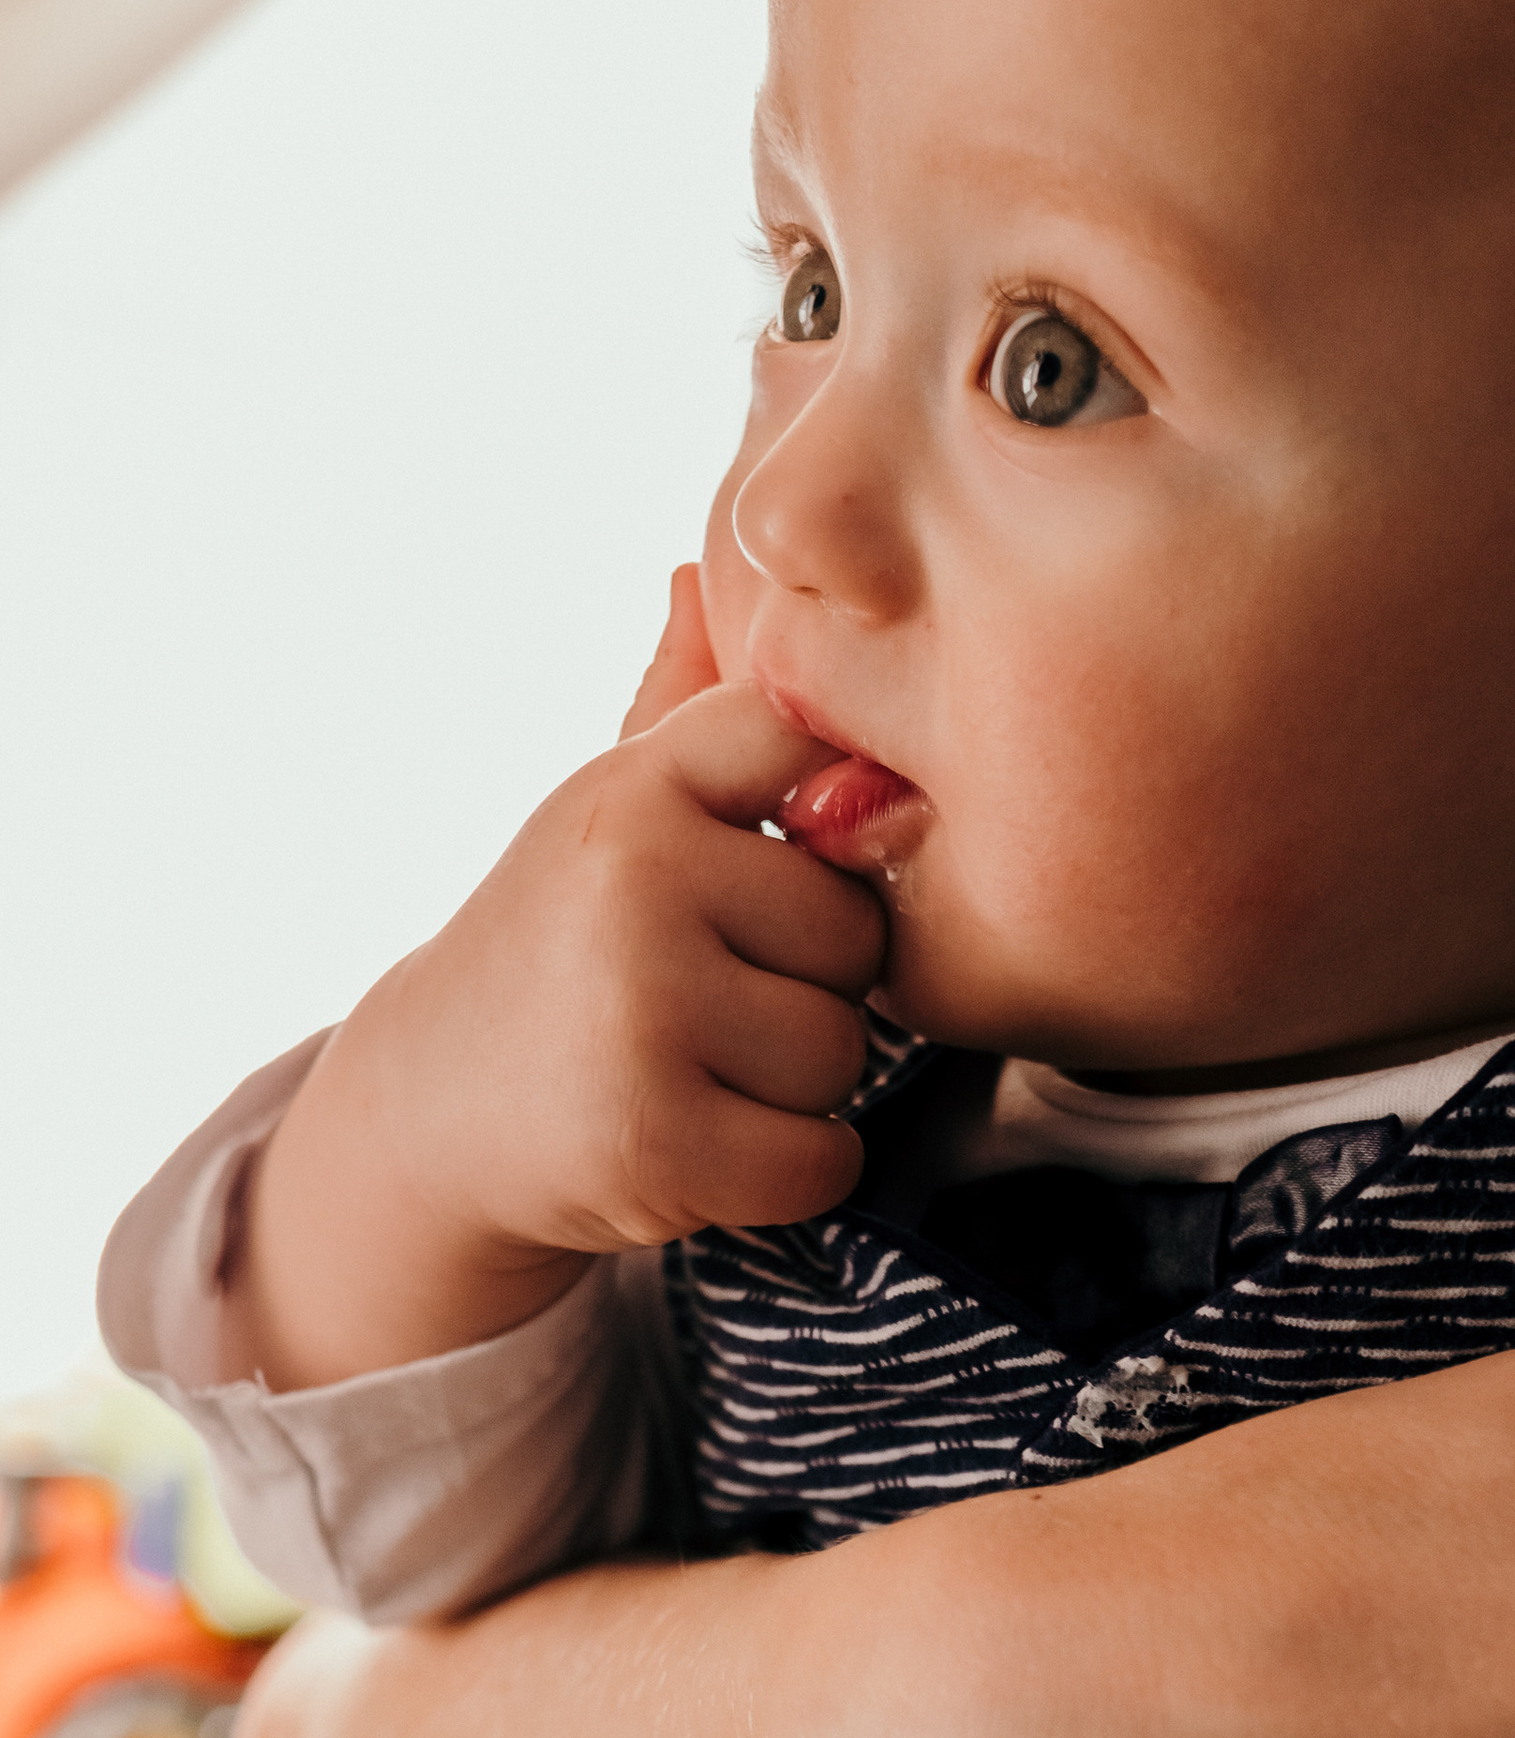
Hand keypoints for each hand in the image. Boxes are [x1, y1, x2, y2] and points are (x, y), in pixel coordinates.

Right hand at [236, 570, 884, 1387]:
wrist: (435, 1108)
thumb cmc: (565, 944)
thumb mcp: (610, 812)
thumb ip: (679, 702)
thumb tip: (703, 567)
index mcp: (638, 787)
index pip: (805, 749)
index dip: (812, 827)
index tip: (752, 869)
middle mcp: (638, 881)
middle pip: (854, 934)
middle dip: (806, 984)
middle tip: (700, 998)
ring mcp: (644, 1011)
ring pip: (842, 1053)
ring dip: (792, 1084)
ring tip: (690, 1066)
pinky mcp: (657, 1141)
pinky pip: (823, 1159)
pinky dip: (787, 1171)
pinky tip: (704, 1139)